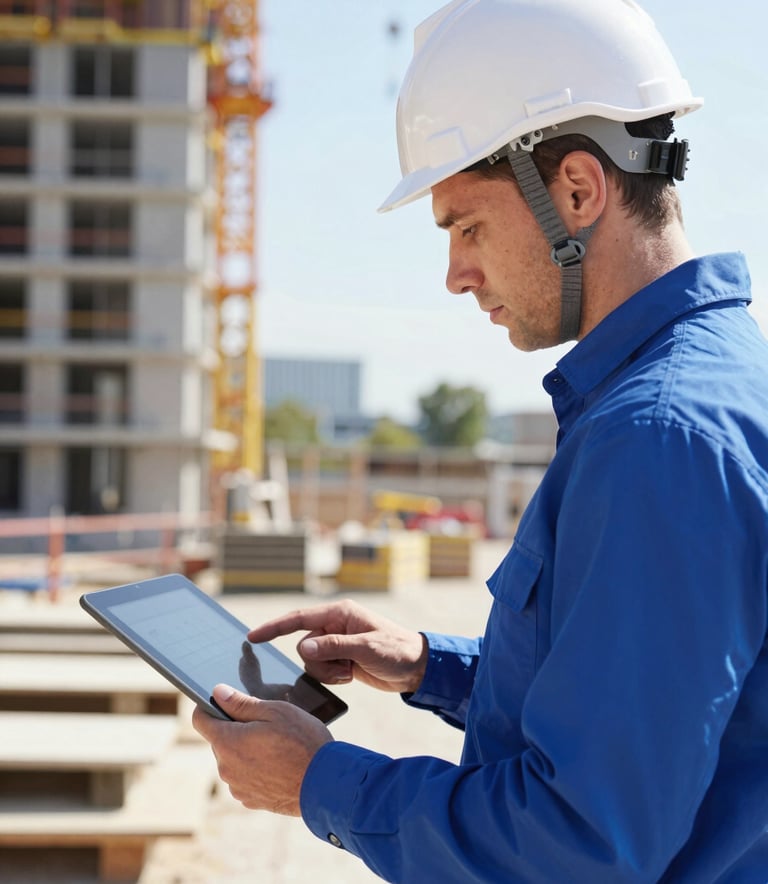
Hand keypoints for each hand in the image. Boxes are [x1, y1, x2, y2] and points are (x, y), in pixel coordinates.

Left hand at [192, 684, 331, 815]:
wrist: (325, 784)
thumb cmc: (302, 742)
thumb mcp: (275, 711)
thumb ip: (242, 703)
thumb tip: (217, 692)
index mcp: (227, 742)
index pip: (200, 719)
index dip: (209, 706)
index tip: (224, 701)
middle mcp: (226, 768)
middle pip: (220, 739)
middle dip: (236, 729)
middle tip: (266, 723)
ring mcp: (237, 787)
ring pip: (234, 759)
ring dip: (247, 750)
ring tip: (277, 745)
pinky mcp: (250, 800)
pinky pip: (245, 777)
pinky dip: (256, 769)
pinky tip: (279, 764)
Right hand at [247, 599, 427, 693]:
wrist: (416, 668)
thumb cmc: (396, 651)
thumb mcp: (367, 648)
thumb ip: (334, 647)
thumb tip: (304, 649)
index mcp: (339, 614)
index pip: (299, 619)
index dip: (274, 627)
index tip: (252, 636)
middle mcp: (334, 625)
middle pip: (304, 646)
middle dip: (320, 663)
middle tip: (345, 668)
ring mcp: (337, 642)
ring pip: (311, 661)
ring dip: (328, 672)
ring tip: (351, 672)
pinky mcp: (340, 658)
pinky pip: (322, 670)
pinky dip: (333, 678)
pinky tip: (352, 676)